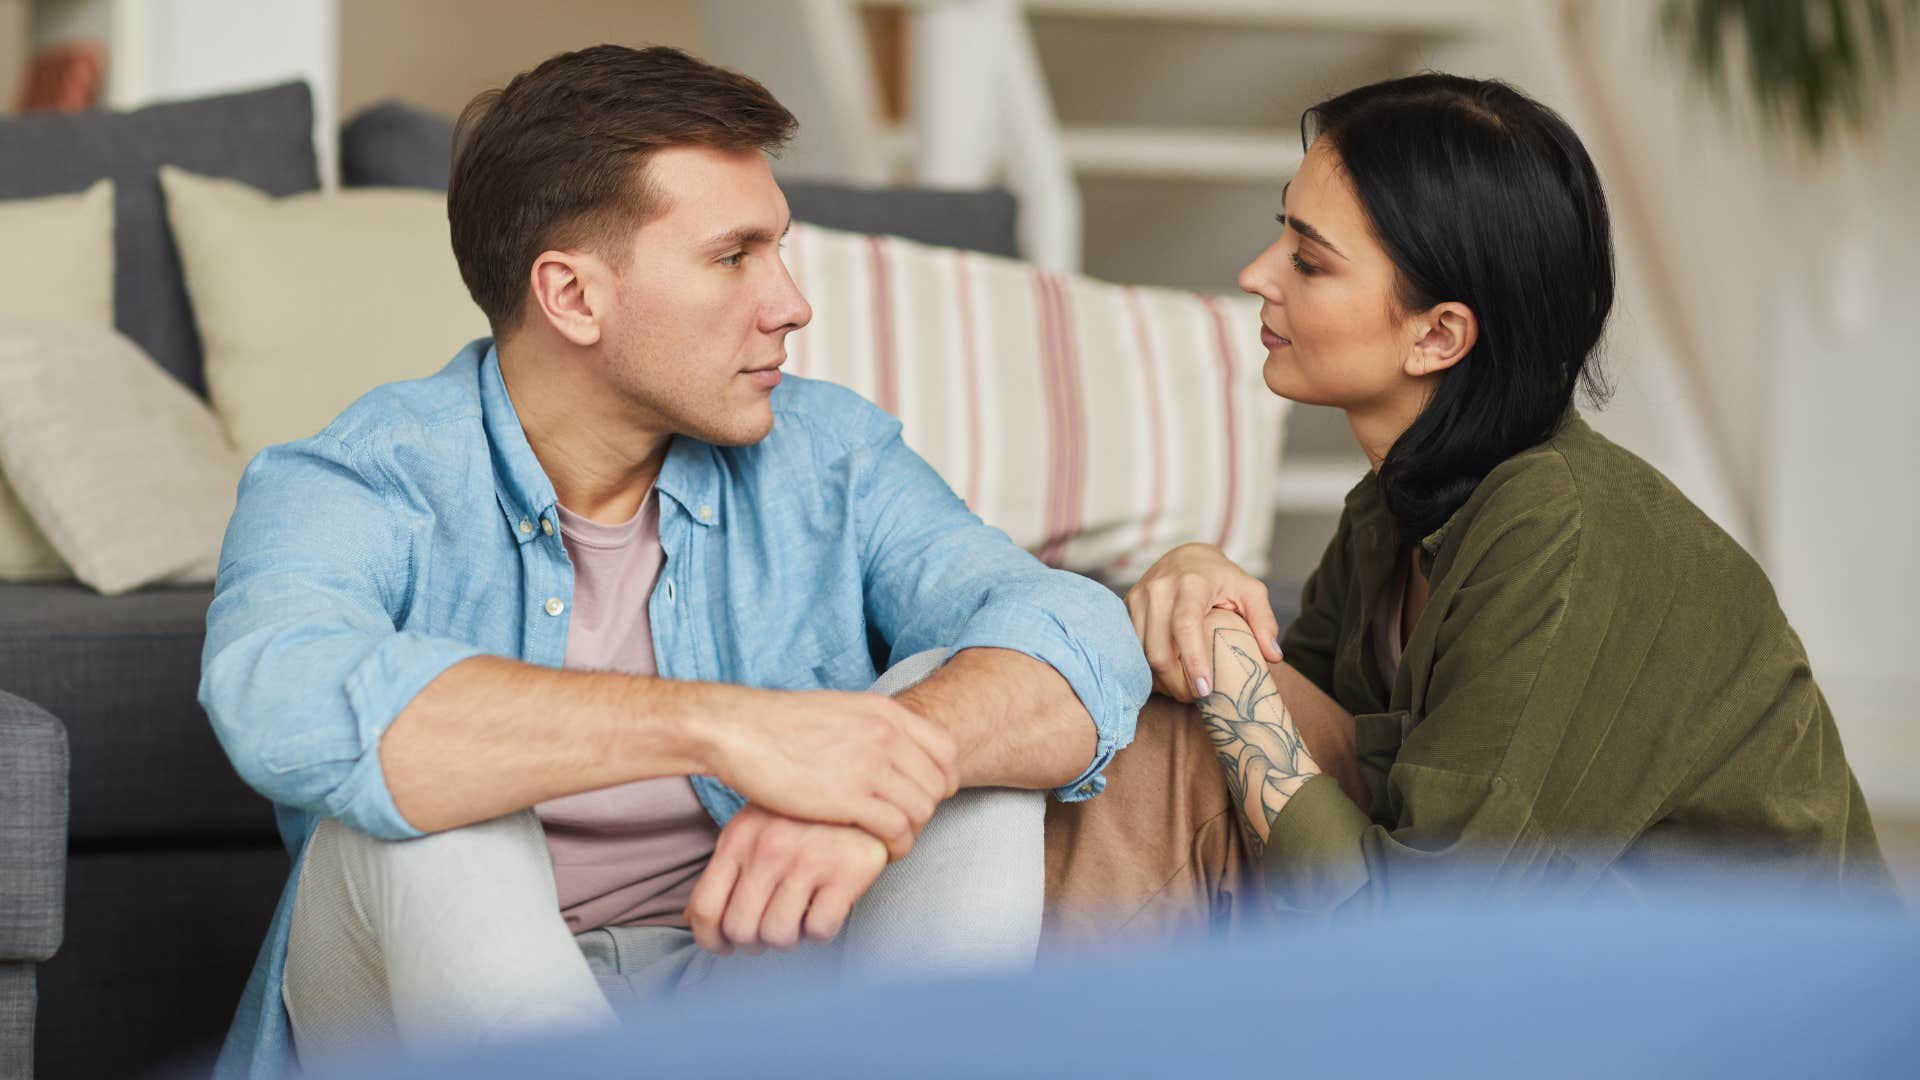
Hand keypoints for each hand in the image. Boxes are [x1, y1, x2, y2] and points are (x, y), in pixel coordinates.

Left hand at [686, 804, 887, 954]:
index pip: (705, 908)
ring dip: (790, 938)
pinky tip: (826, 910)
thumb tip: (696, 920)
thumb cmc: (804, 816)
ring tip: (800, 917)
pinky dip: (821, 931)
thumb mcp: (755, 827)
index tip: (725, 947)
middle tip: (770, 931)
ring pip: (779, 935)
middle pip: (741, 929)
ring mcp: (808, 860)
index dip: (711, 940)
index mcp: (739, 838)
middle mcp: (768, 849)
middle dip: (753, 942)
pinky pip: (820, 929)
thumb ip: (728, 868)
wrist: (864, 789)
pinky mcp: (846, 872)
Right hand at [709, 686, 957, 859]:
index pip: (946, 749)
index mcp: (885, 712)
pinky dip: (896, 846)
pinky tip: (880, 852)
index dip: (942, 779)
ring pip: (922, 809)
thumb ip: (871, 727)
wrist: (740, 731)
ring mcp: (869, 765)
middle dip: (926, 810)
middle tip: (905, 825)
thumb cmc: (780, 725)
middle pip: (937, 783)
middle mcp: (885, 735)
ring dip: (912, 831)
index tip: (923, 796)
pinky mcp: (849, 798)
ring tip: (892, 842)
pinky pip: (897, 828)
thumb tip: (888, 745)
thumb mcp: (839, 710)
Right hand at [1125, 543, 1283, 701]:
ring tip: (1182, 689)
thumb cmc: (1222, 578)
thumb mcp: (1250, 591)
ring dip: (1161, 679)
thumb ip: (1264, 621)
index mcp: (1191, 583)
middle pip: (1157, 649)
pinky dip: (1148, 668)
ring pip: (1141, 653)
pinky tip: (1166, 677)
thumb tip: (1273, 657)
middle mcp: (1159, 589)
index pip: (1185, 626)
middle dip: (1175, 682)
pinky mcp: (1127, 607)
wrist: (1186, 556)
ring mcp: (1138, 597)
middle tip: (1196, 698)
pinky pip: (1132, 648)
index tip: (1205, 690)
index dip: (1193, 661)